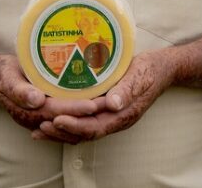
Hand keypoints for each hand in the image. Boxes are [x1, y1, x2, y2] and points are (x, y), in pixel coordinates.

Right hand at [0, 54, 102, 133]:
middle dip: (89, 113)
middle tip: (111, 103)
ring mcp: (42, 120)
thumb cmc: (4, 73)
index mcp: (26, 111)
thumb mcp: (6, 77)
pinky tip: (100, 105)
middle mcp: (35, 120)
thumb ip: (18, 90)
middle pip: (66, 119)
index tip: (93, 104)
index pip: (55, 111)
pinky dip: (84, 116)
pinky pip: (68, 120)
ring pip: (70, 124)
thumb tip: (35, 101)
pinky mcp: (48, 116)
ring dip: (90, 116)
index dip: (74, 109)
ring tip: (110, 104)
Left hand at [33, 49, 176, 143]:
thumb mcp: (140, 75)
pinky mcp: (107, 110)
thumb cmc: (150, 70)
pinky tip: (53, 116)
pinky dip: (68, 122)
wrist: (162, 68)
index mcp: (123, 115)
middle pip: (85, 134)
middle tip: (39, 127)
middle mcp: (115, 120)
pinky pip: (85, 121)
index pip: (95, 127)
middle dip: (61, 132)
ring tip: (39, 128)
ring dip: (61, 131)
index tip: (55, 120)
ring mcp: (111, 117)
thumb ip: (127, 90)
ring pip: (83, 130)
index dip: (74, 126)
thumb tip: (112, 104)